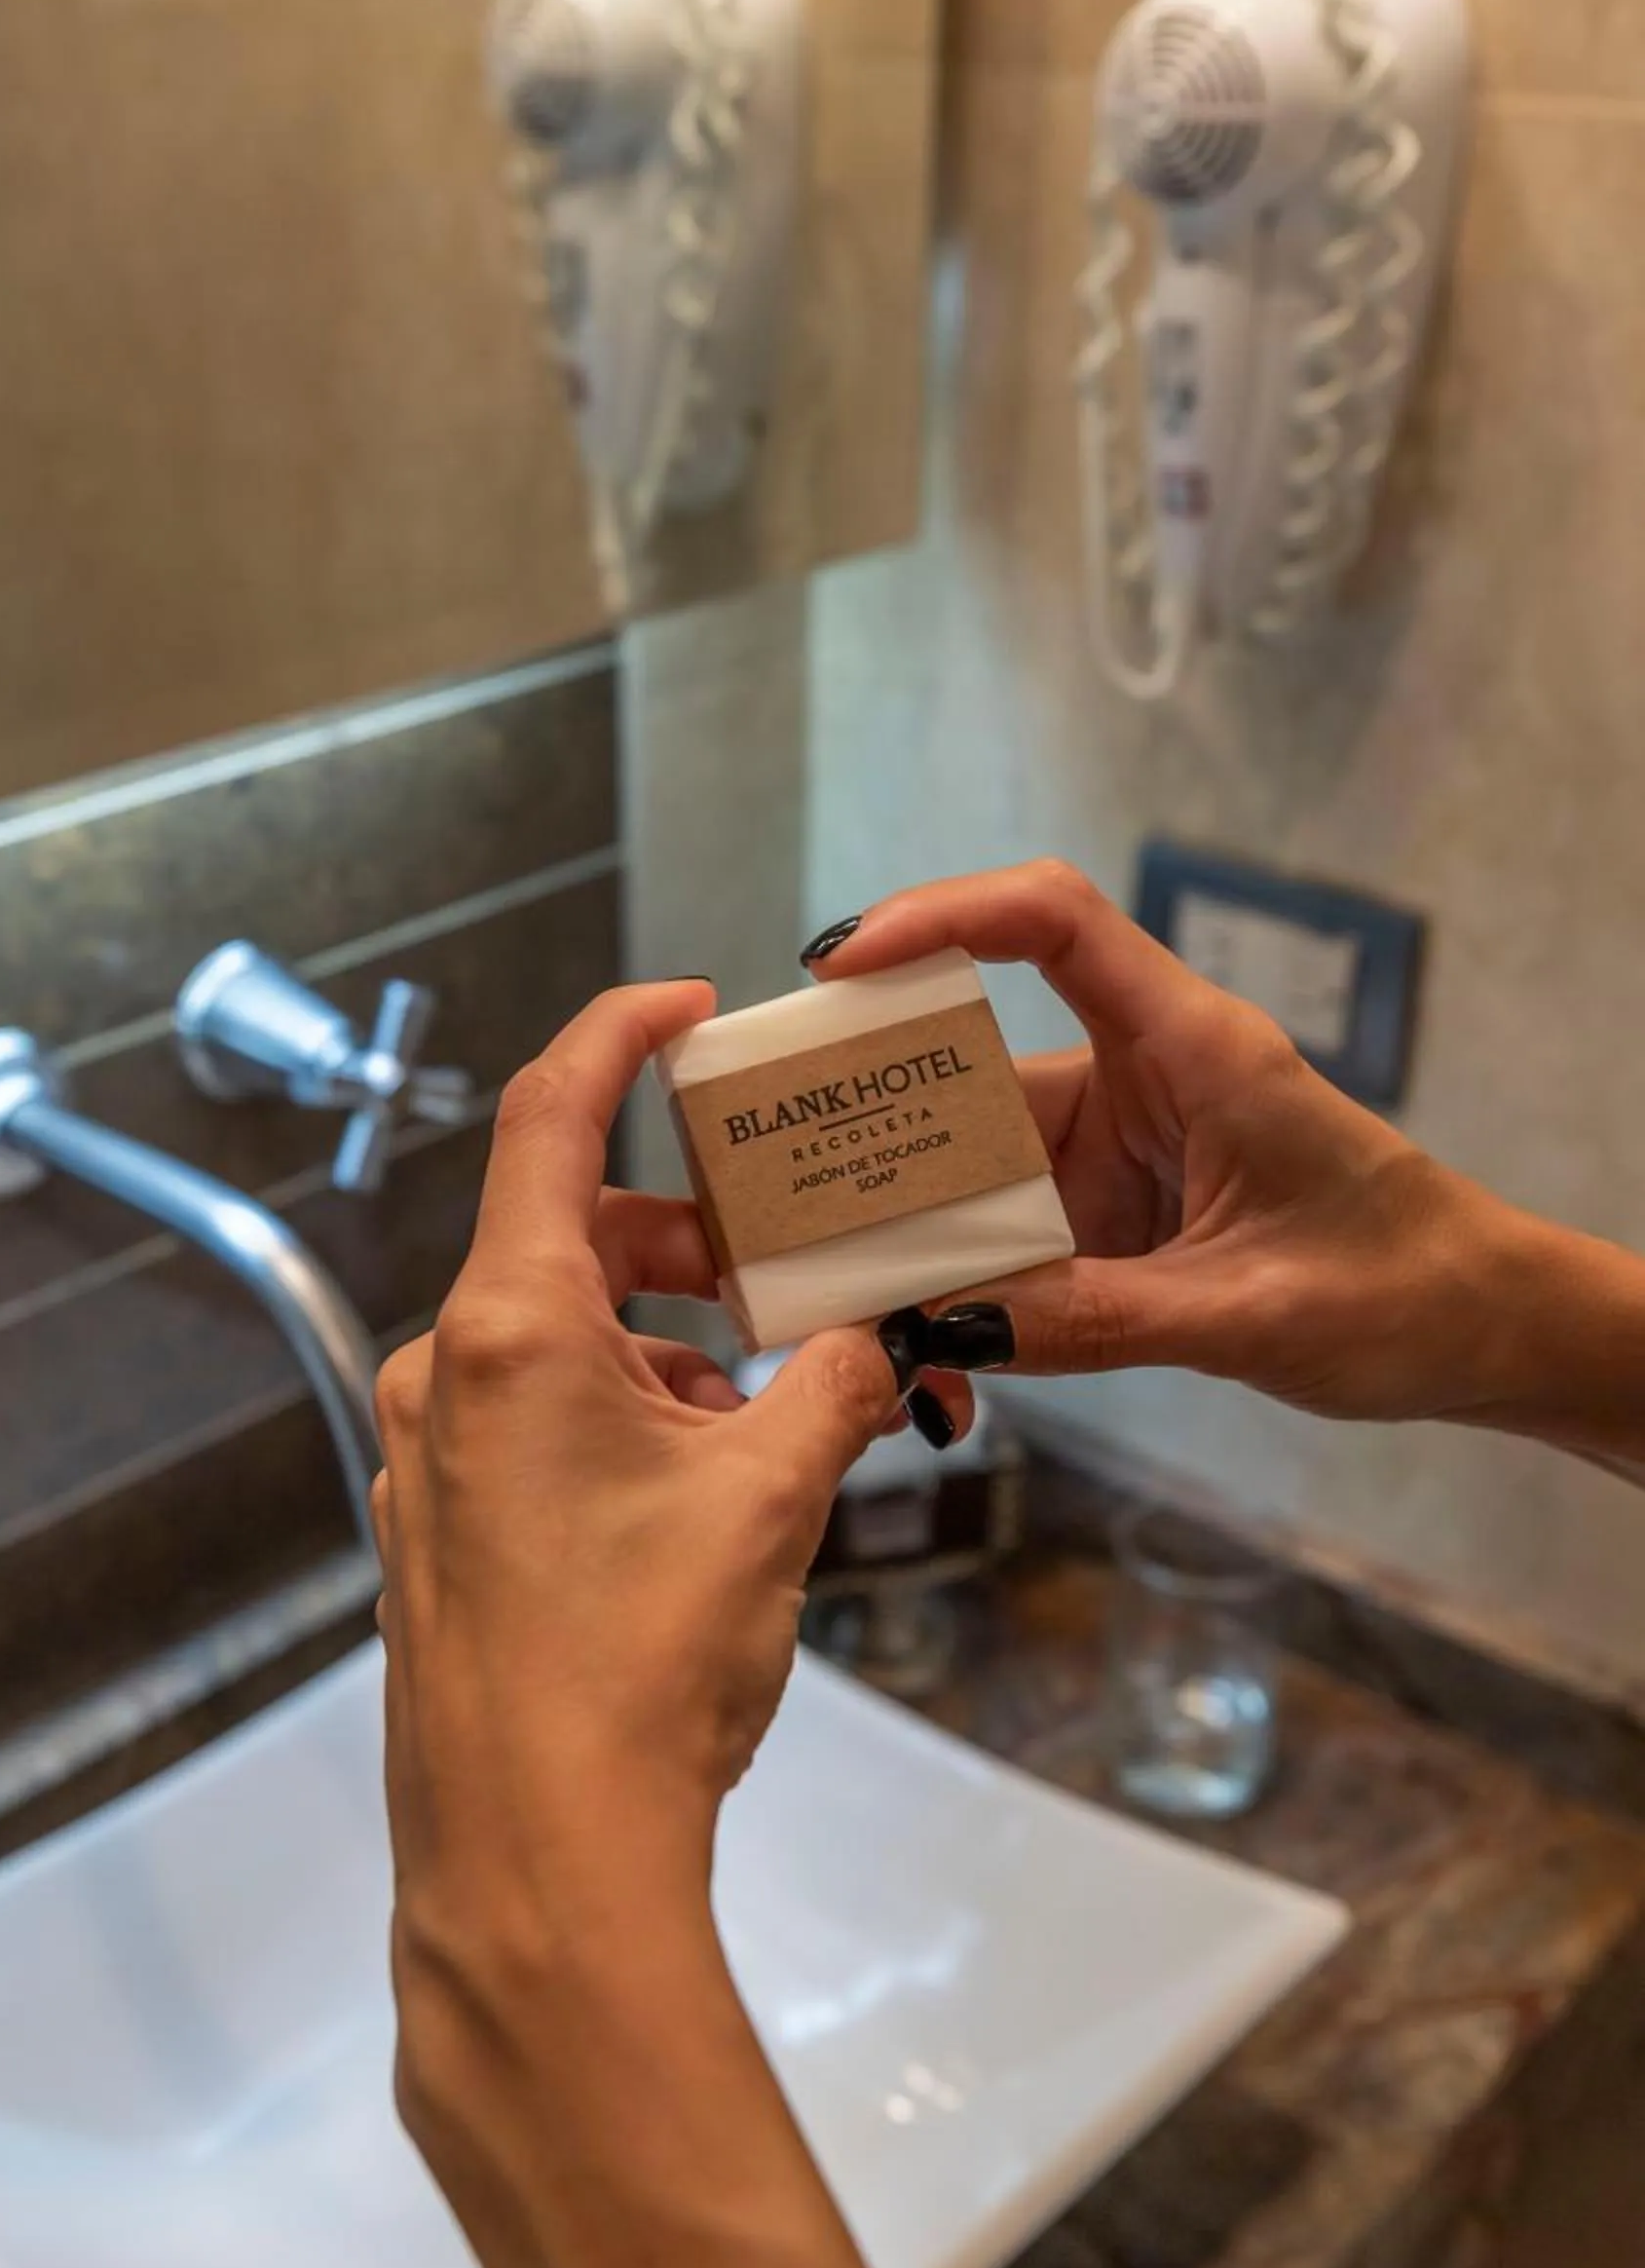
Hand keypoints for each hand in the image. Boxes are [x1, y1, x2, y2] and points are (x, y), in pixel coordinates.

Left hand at [375, 979, 1041, 2267]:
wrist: (537, 1865)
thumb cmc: (640, 1669)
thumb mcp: (773, 1501)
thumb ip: (840, 1388)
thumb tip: (889, 1341)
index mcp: (509, 1329)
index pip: (553, 1119)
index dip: (620, 1038)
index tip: (690, 1009)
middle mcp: (445, 1378)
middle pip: (570, 1243)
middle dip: (690, 1240)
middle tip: (794, 1266)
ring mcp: (430, 1466)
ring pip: (559, 1347)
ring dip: (667, 1348)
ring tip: (779, 1412)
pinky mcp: (442, 1542)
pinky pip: (533, 1431)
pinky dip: (622, 1420)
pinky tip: (709, 1494)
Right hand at [809, 861, 1538, 1424]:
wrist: (1485, 1331)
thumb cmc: (1404, 1290)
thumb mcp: (1247, 1313)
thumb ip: (1095, 1320)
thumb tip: (938, 1327)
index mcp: (1192, 1047)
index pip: (1051, 922)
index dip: (939, 918)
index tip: (837, 967)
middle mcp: (1142, 1078)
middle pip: (975, 1065)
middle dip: (879, 1128)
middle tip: (780, 1188)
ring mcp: (1122, 1148)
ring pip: (978, 1164)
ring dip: (916, 1231)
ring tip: (846, 1307)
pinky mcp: (1114, 1213)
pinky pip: (1010, 1233)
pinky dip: (965, 1284)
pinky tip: (933, 1349)